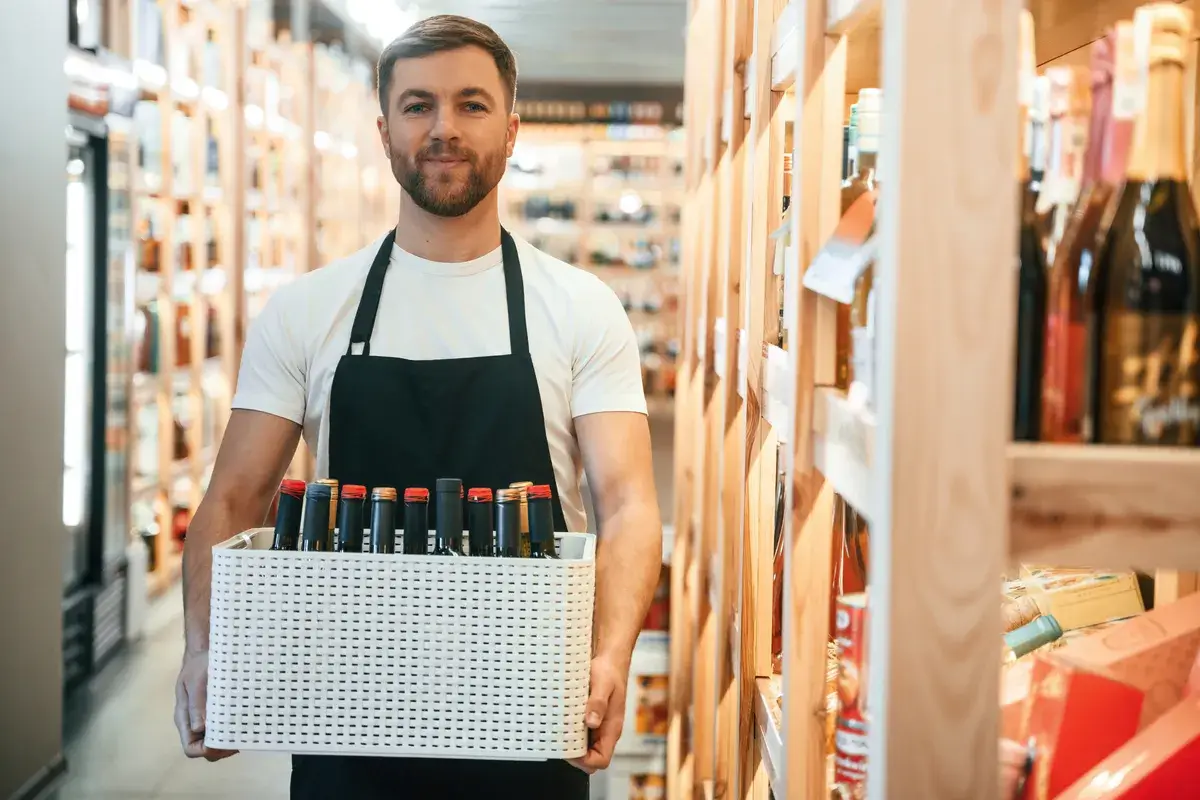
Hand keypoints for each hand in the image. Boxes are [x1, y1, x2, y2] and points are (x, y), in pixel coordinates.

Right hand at [174, 649, 237, 761]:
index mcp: (184, 718)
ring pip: (215, 743)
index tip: (223, 743)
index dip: (205, 750)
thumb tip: (200, 728)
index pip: (190, 747)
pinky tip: (245, 723)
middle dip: (221, 750)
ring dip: (229, 742)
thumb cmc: (199, 665)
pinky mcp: (216, 713)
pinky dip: (233, 731)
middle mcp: (193, 723)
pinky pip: (223, 730)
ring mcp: (204, 719)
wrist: (205, 653)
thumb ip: (197, 703)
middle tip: (240, 740)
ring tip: (245, 732)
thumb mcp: (197, 679)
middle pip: (204, 750)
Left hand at [569, 656, 626, 773]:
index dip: (585, 761)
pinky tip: (561, 725)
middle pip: (591, 759)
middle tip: (559, 743)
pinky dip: (571, 735)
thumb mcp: (603, 684)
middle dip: (575, 757)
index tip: (570, 751)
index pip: (602, 759)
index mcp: (612, 728)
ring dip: (572, 746)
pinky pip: (581, 735)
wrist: (611, 661)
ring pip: (585, 749)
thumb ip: (598, 703)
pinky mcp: (591, 719)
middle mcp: (606, 731)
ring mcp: (598, 727)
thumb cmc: (609, 672)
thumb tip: (591, 722)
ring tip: (558, 735)